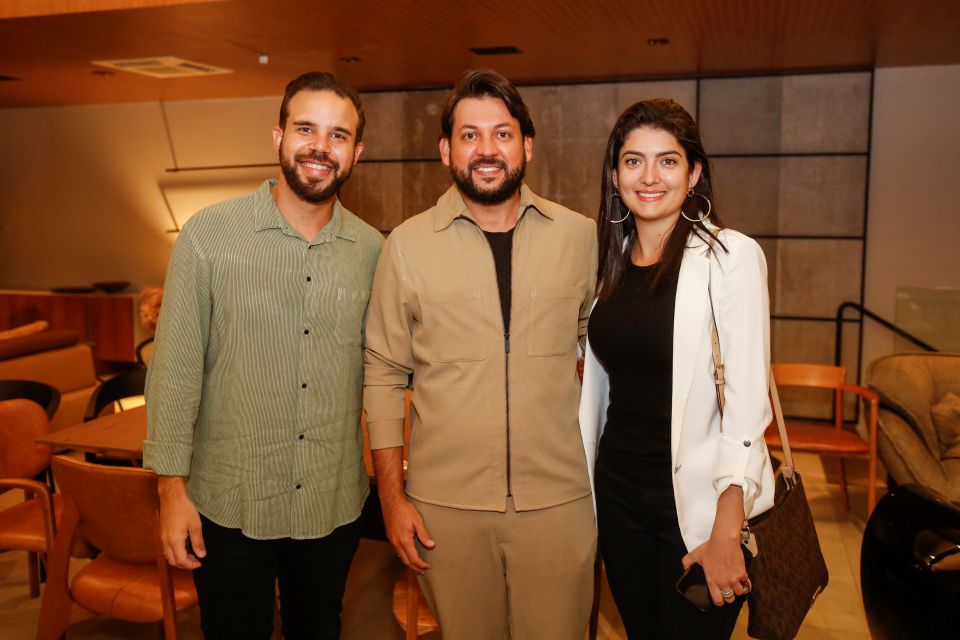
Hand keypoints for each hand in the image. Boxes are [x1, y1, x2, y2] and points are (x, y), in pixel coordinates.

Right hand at [158, 476, 205, 569]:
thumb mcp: (195, 525)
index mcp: (174, 541)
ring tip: (191, 554)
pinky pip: (166, 548)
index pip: (181, 561)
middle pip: (173, 561)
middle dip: (185, 564)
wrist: (172, 497)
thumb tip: (202, 555)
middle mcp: (166, 541)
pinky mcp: (162, 533)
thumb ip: (198, 542)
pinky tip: (184, 546)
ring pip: (168, 555)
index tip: (199, 563)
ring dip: (179, 559)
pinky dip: (175, 552)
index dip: (191, 565)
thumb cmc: (184, 508)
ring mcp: (162, 537)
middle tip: (196, 561)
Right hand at [382, 497, 434, 573]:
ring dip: (409, 563)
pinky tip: (408, 555)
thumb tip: (431, 546)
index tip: (428, 566)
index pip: (414, 559)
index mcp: (404, 541)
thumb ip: (424, 535)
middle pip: (406, 561)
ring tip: (417, 566)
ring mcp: (392, 541)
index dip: (421, 565)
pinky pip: (397, 551)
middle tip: (423, 571)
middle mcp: (396, 543)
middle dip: (415, 568)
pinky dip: (404, 556)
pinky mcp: (390, 537)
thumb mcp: (418, 521)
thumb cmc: (405, 510)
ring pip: (400, 557)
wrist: (391, 502)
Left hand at [681, 484, 749, 605]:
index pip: (718, 600)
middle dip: (729, 597)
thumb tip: (684, 568)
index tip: (719, 599)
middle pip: (730, 599)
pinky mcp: (742, 573)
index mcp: (712, 580)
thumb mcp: (695, 555)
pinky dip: (744, 581)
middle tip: (728, 592)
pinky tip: (740, 577)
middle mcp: (724, 582)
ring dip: (738, 590)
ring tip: (735, 585)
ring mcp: (734, 578)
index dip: (719, 602)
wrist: (724, 540)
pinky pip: (746, 582)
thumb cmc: (710, 547)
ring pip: (739, 592)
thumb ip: (687, 562)